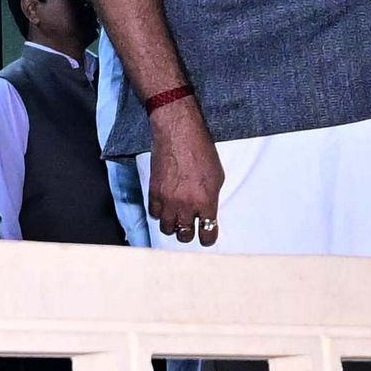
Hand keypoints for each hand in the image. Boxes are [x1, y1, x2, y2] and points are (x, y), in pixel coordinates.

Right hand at [149, 104, 224, 243]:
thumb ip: (212, 197)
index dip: (208, 238)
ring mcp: (168, 200)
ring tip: (176, 217)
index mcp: (206, 201)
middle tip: (190, 227)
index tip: (206, 236)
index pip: (207, 233)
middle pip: (185, 235)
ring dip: (173, 225)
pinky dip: (160, 213)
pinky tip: (165, 206)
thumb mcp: (217, 176)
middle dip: (189, 233)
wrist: (178, 132)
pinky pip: (154, 214)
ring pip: (167, 228)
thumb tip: (207, 211)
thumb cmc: (201, 150)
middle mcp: (187, 205)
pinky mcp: (154, 193)